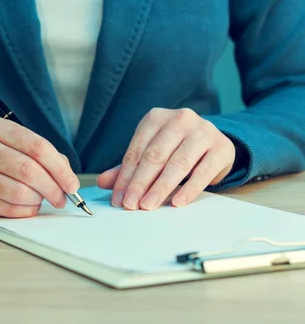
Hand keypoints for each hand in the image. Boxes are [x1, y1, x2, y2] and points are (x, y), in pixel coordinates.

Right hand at [0, 117, 79, 217]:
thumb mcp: (8, 141)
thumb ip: (39, 152)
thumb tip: (66, 175)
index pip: (38, 147)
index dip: (60, 168)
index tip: (72, 184)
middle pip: (30, 171)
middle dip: (53, 188)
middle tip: (63, 198)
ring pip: (20, 192)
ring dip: (38, 200)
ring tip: (41, 199)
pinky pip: (8, 209)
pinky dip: (25, 211)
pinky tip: (28, 206)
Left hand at [97, 108, 235, 209]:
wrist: (214, 143)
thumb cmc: (175, 149)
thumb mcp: (150, 153)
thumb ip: (127, 167)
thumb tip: (102, 182)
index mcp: (156, 118)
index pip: (136, 150)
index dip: (125, 176)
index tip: (118, 198)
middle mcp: (180, 119)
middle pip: (155, 155)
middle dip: (140, 183)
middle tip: (131, 204)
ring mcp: (203, 131)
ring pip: (178, 162)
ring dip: (161, 187)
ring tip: (149, 205)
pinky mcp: (222, 147)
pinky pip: (203, 171)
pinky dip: (189, 188)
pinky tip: (177, 202)